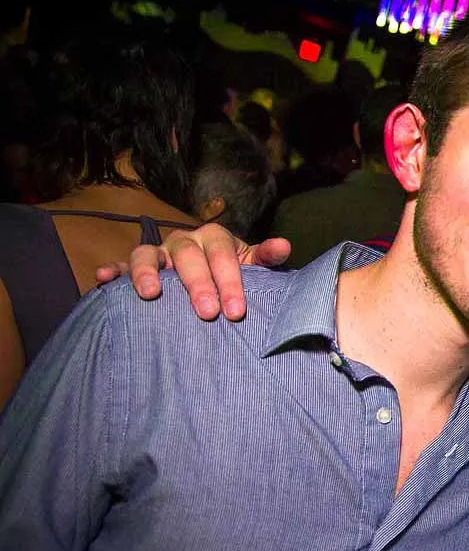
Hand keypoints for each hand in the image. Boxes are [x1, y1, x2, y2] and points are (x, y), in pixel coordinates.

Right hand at [95, 224, 290, 320]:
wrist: (210, 272)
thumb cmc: (232, 272)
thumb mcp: (252, 264)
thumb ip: (266, 257)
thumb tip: (284, 246)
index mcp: (214, 238)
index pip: (223, 255)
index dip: (230, 281)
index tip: (237, 311)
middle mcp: (184, 241)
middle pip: (187, 256)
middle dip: (197, 284)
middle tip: (207, 313)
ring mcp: (158, 254)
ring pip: (147, 254)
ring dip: (146, 271)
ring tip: (150, 294)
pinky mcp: (135, 267)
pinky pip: (120, 266)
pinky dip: (112, 271)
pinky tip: (102, 279)